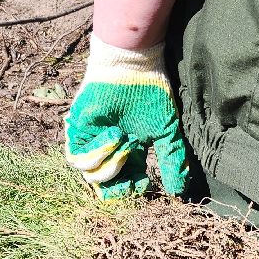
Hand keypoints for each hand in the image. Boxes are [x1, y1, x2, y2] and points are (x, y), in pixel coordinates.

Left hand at [64, 35, 189, 199]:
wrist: (133, 68)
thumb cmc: (151, 95)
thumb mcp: (167, 131)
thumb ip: (172, 160)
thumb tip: (179, 190)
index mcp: (128, 152)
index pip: (125, 183)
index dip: (132, 188)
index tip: (145, 183)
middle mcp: (108, 150)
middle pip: (105, 184)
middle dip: (118, 187)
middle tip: (131, 179)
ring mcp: (92, 141)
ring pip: (91, 175)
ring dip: (111, 167)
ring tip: (126, 145)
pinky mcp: (79, 130)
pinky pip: (78, 156)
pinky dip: (97, 153)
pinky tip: (115, 136)